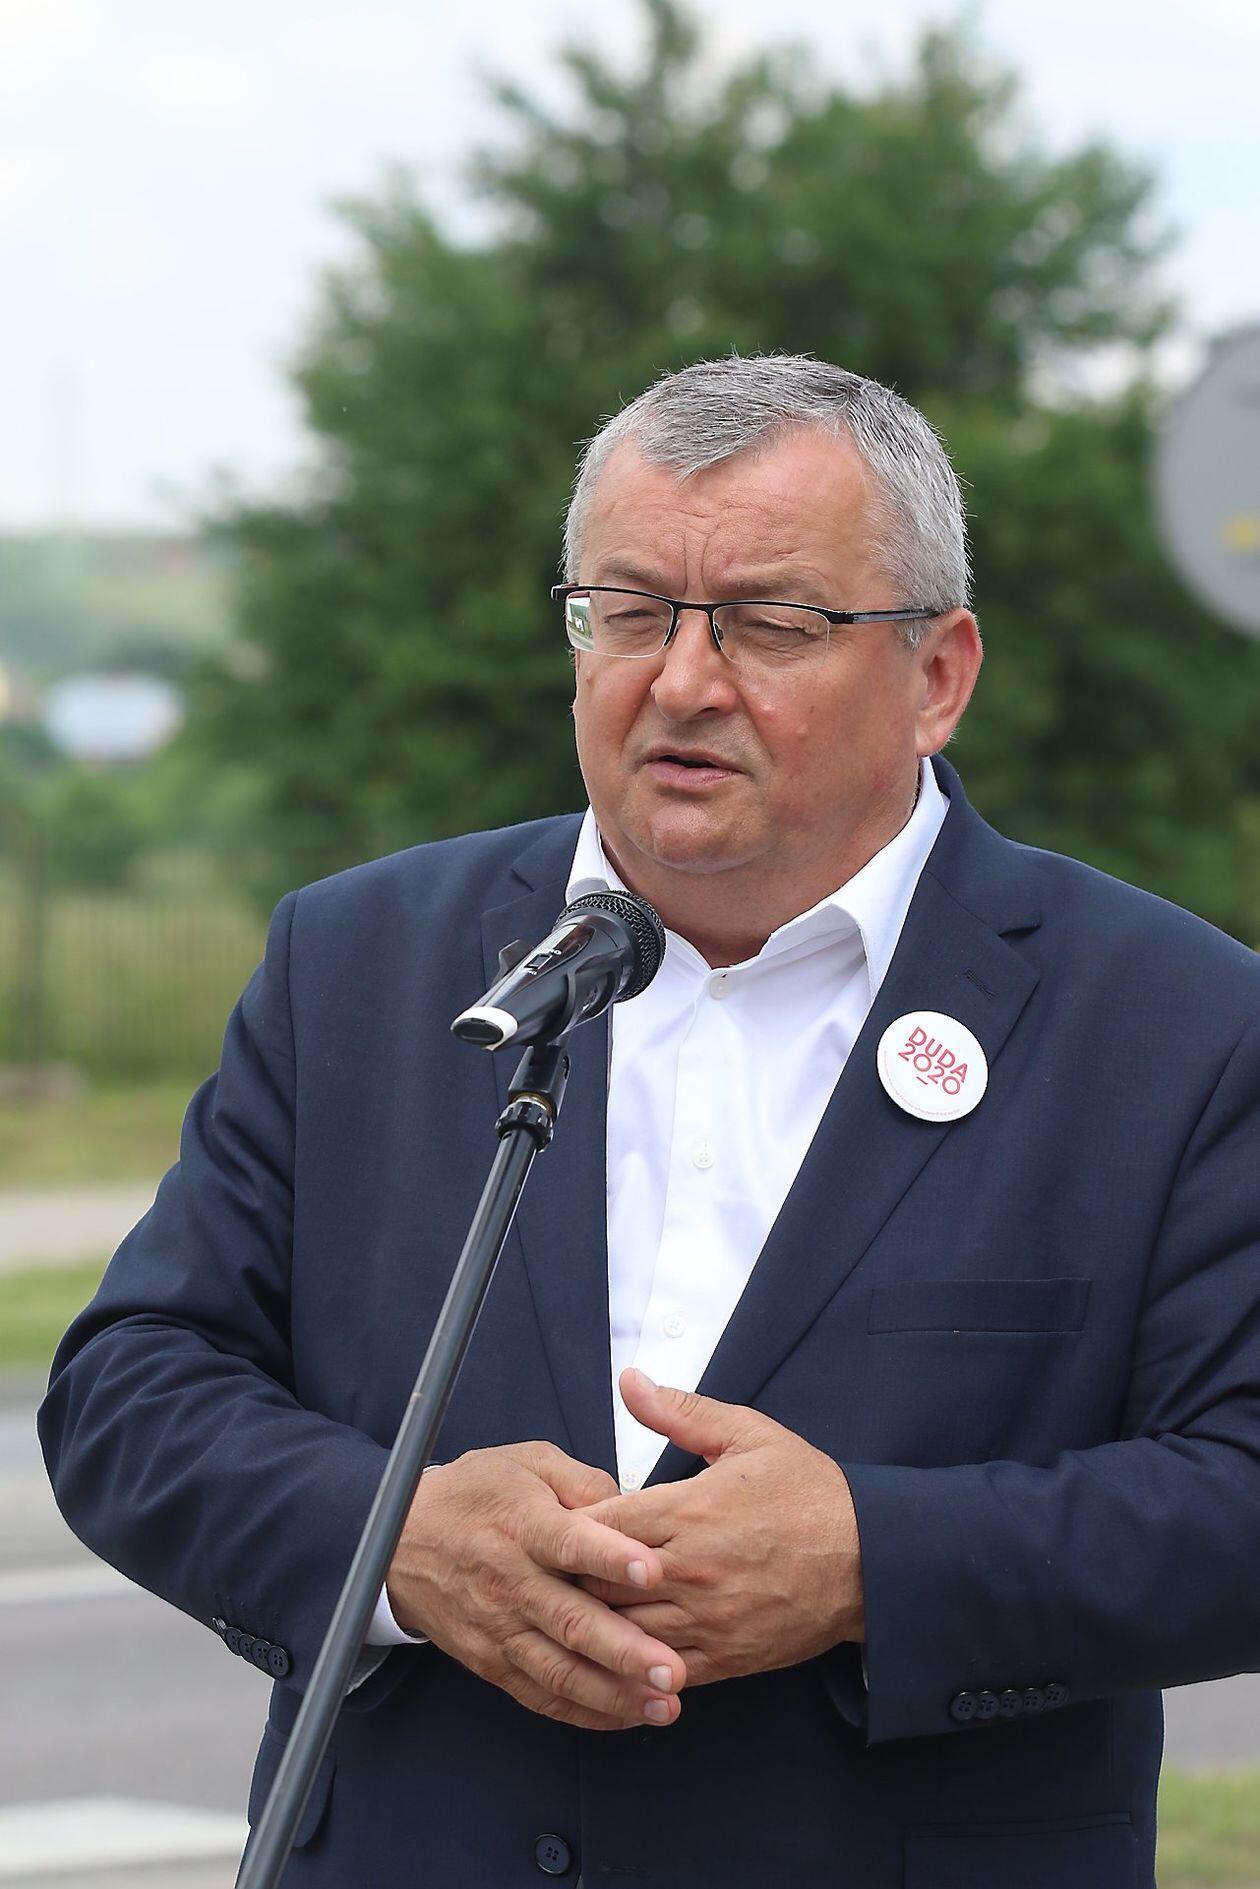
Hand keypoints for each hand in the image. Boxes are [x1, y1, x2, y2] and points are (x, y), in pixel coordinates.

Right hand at [385, 1441, 686, 1730]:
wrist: (402, 1539)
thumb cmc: (476, 1495)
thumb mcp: (528, 1463)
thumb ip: (583, 1482)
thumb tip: (633, 1506)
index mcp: (522, 1523)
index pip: (568, 1542)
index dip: (610, 1557)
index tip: (653, 1571)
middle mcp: (510, 1580)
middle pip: (569, 1620)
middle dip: (624, 1651)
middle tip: (672, 1670)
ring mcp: (499, 1628)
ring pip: (559, 1670)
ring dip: (613, 1694)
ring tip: (663, 1706)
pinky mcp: (491, 1662)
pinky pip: (541, 1696)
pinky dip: (585, 1712)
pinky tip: (627, 1716)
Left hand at [577, 1370, 862, 1686]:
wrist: (871, 1559)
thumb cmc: (808, 1490)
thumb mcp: (748, 1434)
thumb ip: (680, 1411)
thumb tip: (629, 1380)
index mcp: (689, 1510)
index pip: (598, 1524)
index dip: (570, 1523)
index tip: (560, 1519)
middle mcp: (690, 1571)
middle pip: (596, 1583)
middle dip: (571, 1575)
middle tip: (554, 1566)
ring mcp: (706, 1621)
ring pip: (620, 1633)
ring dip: (596, 1621)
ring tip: (576, 1608)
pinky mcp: (724, 1659)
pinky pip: (657, 1672)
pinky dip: (630, 1664)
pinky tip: (615, 1652)